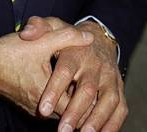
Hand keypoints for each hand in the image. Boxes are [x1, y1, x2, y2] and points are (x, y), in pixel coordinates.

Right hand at [0, 26, 92, 116]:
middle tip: (95, 92)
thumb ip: (66, 37)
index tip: (100, 92)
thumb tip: (89, 37)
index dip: (90, 101)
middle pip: (69, 113)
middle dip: (81, 104)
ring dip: (69, 103)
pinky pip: (48, 109)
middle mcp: (39, 108)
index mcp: (45, 94)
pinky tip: (65, 89)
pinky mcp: (27, 106)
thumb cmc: (10, 52)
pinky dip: (58, 102)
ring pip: (59, 112)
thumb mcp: (40, 40)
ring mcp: (33, 108)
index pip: (77, 109)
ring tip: (82, 90)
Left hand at [20, 16, 126, 130]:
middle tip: (62, 130)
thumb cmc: (69, 38)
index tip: (42, 108)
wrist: (99, 38)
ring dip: (97, 120)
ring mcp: (110, 77)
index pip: (65, 70)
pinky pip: (120, 107)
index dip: (54, 90)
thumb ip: (38, 27)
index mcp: (77, 51)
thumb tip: (26, 34)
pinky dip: (113, 123)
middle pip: (87, 89)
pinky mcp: (119, 88)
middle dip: (75, 112)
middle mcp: (96, 65)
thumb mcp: (52, 26)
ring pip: (107, 99)